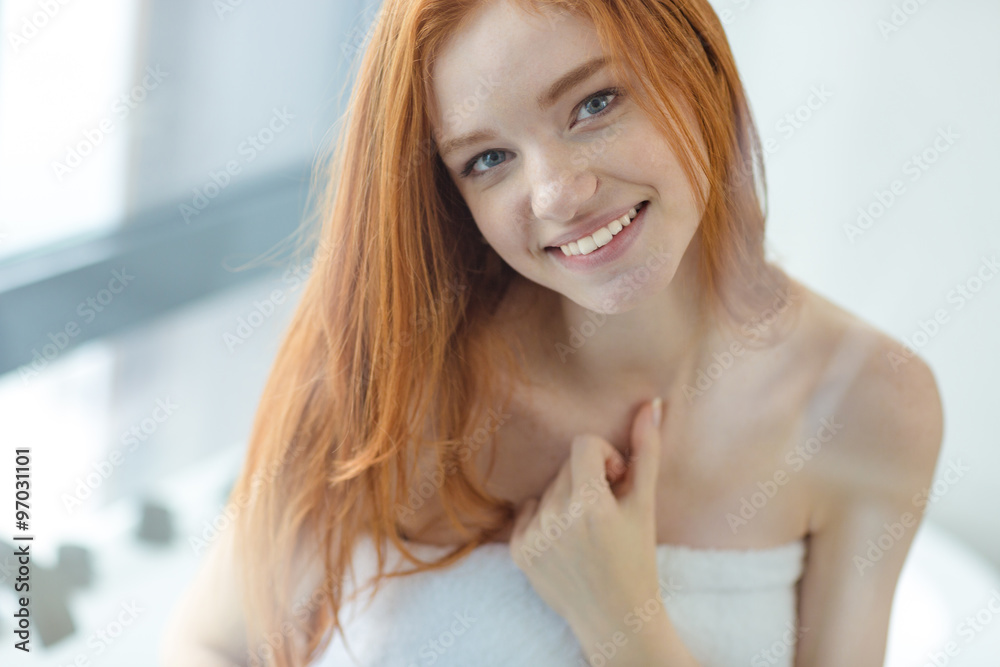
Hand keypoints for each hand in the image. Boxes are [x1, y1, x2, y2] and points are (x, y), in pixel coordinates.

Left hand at [509, 397, 664, 640]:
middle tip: (607, 513)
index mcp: (589, 505)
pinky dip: (545, 519)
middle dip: (588, 480)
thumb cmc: (637, 559)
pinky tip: (566, 543)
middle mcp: (556, 518)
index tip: (617, 481)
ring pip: (548, 489)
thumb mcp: (646, 505)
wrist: (614, 618)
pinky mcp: (518, 551)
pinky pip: (527, 511)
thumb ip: (645, 452)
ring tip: (587, 532)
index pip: (584, 444)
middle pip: (567, 468)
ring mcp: (533, 536)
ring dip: (567, 500)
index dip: (605, 457)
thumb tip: (650, 404)